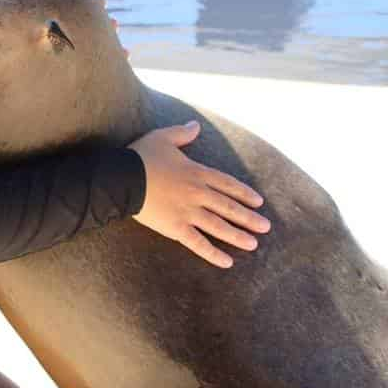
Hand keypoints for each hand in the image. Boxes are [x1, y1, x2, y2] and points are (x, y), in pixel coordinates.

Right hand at [128, 121, 269, 268]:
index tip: (258, 202)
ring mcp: (188, 212)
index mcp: (196, 173)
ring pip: (219, 226)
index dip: (244, 193)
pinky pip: (198, 243)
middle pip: (229, 207)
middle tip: (265, 227)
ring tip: (253, 244)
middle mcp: (197, 194)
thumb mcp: (163, 138)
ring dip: (237, 236)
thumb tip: (196, 125)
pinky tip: (227, 262)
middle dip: (249, 218)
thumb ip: (182, 133)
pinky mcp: (175, 228)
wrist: (122, 178)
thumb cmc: (141, 157)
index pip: (227, 184)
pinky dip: (213, 253)